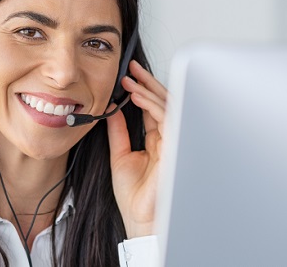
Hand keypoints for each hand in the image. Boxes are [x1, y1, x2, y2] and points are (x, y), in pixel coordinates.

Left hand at [106, 60, 167, 238]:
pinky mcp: (175, 147)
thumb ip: (118, 131)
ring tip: (131, 80)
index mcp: (156, 140)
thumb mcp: (120, 155)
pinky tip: (137, 96)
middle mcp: (167, 139)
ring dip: (148, 90)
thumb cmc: (135, 196)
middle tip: (132, 68)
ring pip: (168, 107)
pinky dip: (152, 105)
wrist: (141, 218)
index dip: (141, 90)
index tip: (128, 76)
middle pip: (163, 103)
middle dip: (148, 82)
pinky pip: (167, 119)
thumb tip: (111, 110)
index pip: (152, 109)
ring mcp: (173, 142)